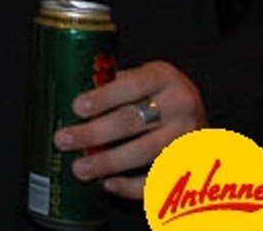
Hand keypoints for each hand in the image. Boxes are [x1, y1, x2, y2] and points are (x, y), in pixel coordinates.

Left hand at [54, 60, 207, 198]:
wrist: (199, 114)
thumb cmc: (156, 93)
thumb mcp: (141, 77)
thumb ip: (113, 85)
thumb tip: (69, 97)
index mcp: (163, 77)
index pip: (132, 85)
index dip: (103, 98)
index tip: (77, 108)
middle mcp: (180, 105)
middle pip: (133, 120)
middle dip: (94, 132)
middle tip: (63, 140)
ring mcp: (188, 136)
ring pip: (145, 151)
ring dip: (108, 161)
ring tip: (80, 168)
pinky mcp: (190, 163)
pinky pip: (160, 178)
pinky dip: (132, 185)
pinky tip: (108, 184)